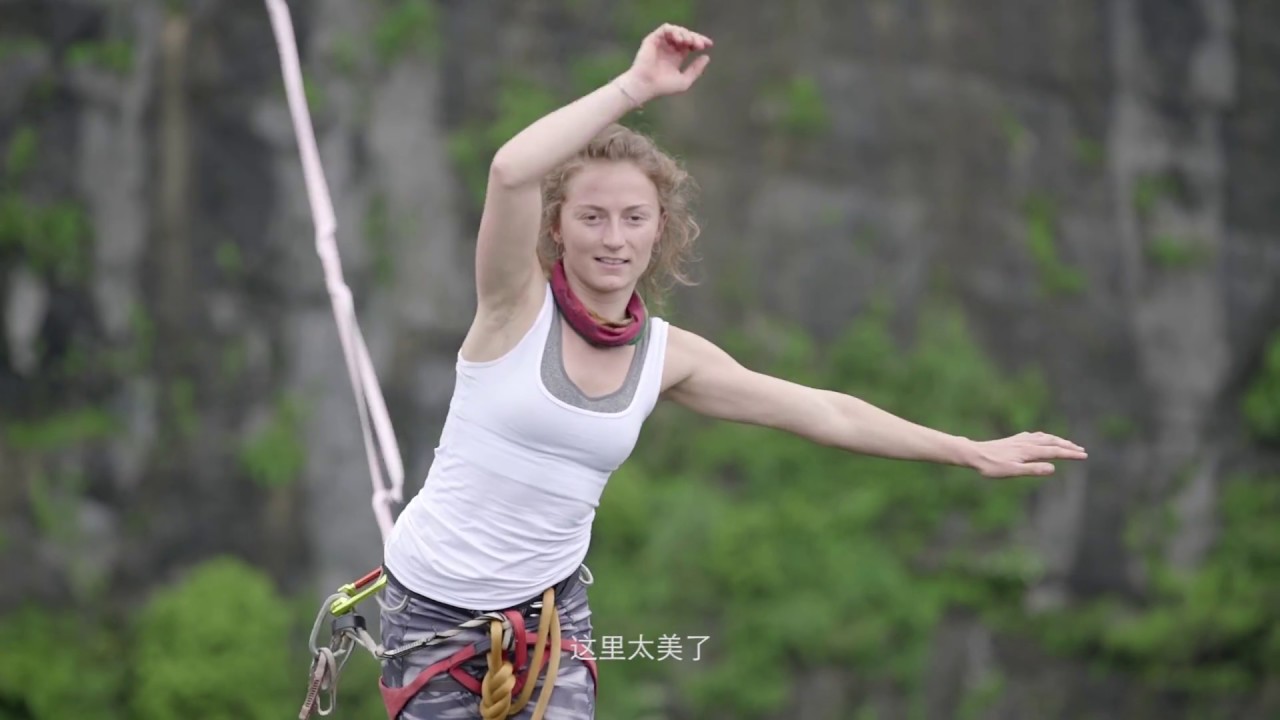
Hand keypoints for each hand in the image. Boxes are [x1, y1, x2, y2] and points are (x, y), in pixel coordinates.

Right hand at [619, 24, 712, 102]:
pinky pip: (666, 29)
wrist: (646, 85)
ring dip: (686, 34)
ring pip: (677, 30)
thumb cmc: (663, 86)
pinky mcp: (653, 39)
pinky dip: (674, 31)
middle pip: (686, 35)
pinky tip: (680, 40)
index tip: (709, 45)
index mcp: (676, 56)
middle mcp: (669, 48)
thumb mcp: (684, 81)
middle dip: (695, 38)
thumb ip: (696, 70)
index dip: (700, 42)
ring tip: (689, 43)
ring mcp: (661, 43)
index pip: (690, 44)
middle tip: (700, 45)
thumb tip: (707, 57)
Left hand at [966, 432, 1087, 477]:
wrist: (974, 454)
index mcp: (1029, 451)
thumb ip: (1033, 469)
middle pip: (1053, 442)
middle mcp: (1027, 443)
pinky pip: (1035, 435)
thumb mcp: (1013, 472)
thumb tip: (1053, 468)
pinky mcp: (1014, 440)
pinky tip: (1042, 437)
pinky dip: (1045, 436)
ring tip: (1067, 444)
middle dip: (1068, 446)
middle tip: (1082, 450)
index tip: (1084, 456)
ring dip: (1058, 440)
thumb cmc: (992, 466)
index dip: (1070, 454)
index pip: (1055, 452)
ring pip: (1044, 438)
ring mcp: (1020, 440)